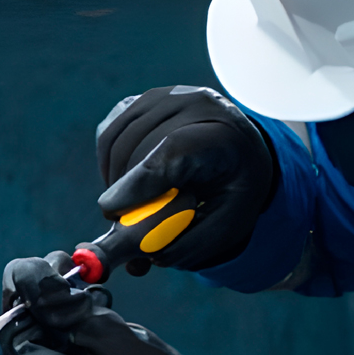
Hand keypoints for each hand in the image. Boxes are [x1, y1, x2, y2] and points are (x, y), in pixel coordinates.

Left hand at [3, 258, 261, 354]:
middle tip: (77, 290)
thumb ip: (74, 315)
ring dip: (71, 341)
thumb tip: (38, 286)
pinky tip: (106, 344)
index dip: (31, 306)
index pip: (21, 347)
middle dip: (54, 321)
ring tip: (100, 313)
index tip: (47, 274)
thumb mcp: (122, 344)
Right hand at [96, 86, 274, 271]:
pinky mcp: (142, 100)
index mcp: (226, 135)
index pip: (175, 150)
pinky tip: (131, 182)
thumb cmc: (235, 191)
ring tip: (137, 207)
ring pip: (117, 145)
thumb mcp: (230, 224)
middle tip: (128, 232)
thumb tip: (146, 258)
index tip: (111, 212)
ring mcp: (165, 96)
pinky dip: (111, 165)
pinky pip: (110, 136)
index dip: (140, 182)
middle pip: (139, 151)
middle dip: (126, 197)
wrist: (243, 151)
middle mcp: (195, 105)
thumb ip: (192, 244)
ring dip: (116, 184)